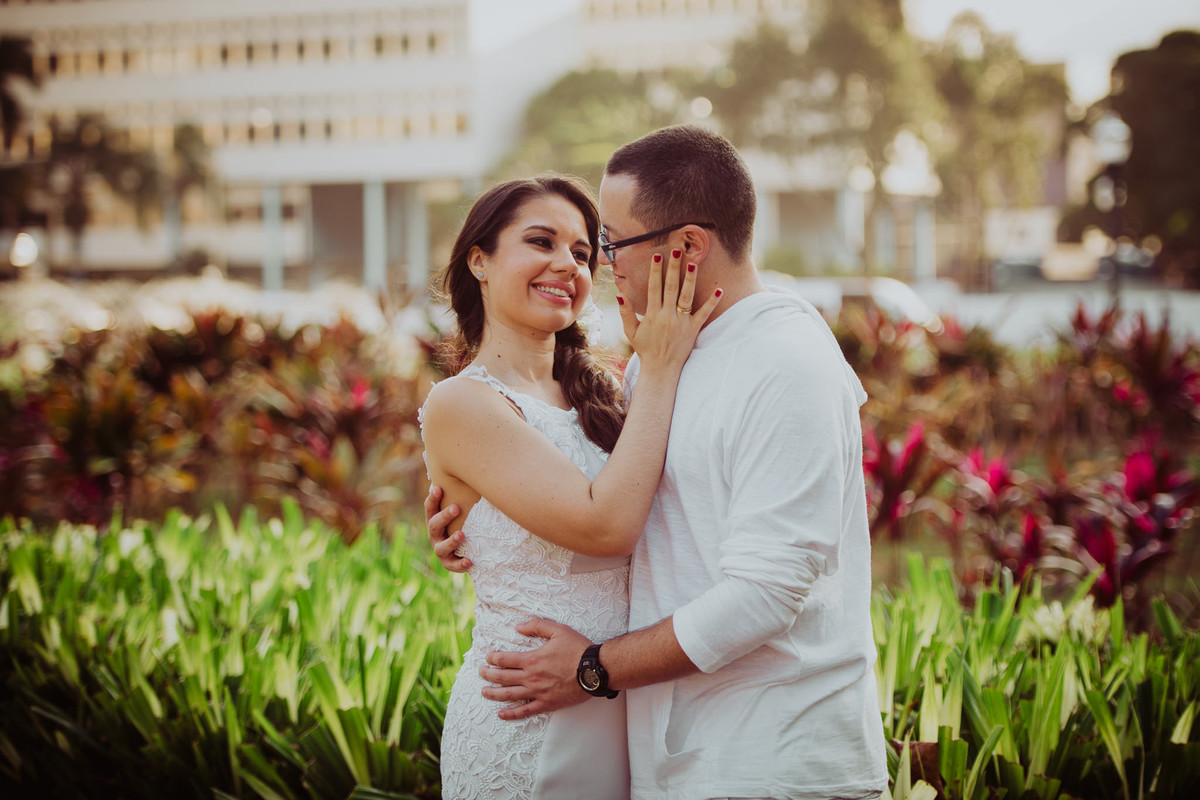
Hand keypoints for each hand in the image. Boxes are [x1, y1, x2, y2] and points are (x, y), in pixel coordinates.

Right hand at [425, 485, 469, 571]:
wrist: (466, 549)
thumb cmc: (463, 521)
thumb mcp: (461, 509)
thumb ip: (461, 495)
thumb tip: (472, 470)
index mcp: (435, 520)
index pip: (430, 508)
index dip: (432, 498)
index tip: (438, 488)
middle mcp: (435, 535)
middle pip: (433, 525)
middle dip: (444, 516)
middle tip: (456, 508)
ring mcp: (440, 550)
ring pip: (441, 547)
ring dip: (451, 541)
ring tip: (461, 534)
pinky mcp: (449, 563)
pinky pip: (452, 565)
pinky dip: (460, 564)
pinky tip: (469, 561)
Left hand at [479, 619, 592, 719]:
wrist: (594, 670)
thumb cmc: (578, 648)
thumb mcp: (558, 630)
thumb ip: (537, 626)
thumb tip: (518, 627)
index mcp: (532, 659)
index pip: (505, 659)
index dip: (493, 658)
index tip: (488, 657)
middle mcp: (531, 677)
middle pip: (502, 677)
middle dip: (488, 674)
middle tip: (480, 672)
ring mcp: (538, 692)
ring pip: (509, 695)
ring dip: (494, 694)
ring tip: (484, 692)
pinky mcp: (547, 703)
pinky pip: (526, 711)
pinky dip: (511, 714)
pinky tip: (501, 714)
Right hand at [618, 248, 719, 372]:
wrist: (661, 369)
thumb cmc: (645, 349)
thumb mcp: (631, 331)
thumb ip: (626, 312)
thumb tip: (620, 294)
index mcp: (653, 314)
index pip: (654, 288)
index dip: (655, 271)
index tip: (657, 256)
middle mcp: (668, 316)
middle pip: (671, 287)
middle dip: (673, 268)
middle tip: (676, 250)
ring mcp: (682, 322)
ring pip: (687, 296)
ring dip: (690, 279)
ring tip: (693, 262)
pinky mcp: (693, 330)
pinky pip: (704, 314)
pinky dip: (711, 302)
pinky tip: (719, 290)